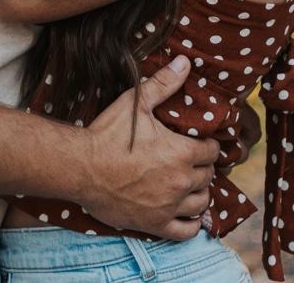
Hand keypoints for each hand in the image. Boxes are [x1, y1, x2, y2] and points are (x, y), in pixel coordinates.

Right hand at [79, 55, 219, 238]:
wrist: (81, 167)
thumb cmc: (109, 134)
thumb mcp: (136, 103)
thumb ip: (164, 83)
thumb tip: (185, 62)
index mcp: (181, 152)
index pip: (211, 151)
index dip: (208, 145)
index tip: (201, 142)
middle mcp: (180, 182)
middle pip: (208, 177)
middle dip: (203, 167)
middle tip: (193, 161)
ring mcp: (169, 206)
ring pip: (201, 203)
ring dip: (200, 193)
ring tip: (191, 184)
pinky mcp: (155, 224)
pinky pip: (186, 232)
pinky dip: (192, 224)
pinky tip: (187, 214)